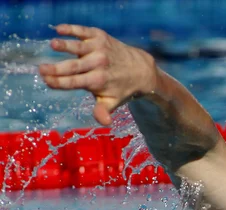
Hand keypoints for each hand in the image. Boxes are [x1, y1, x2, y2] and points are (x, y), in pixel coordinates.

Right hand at [39, 24, 157, 125]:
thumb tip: (105, 122)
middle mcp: (99, 64)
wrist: (141, 69)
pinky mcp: (100, 36)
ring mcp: (99, 49)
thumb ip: (103, 110)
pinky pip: (84, 31)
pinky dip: (72, 29)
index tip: (46, 81)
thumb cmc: (121, 87)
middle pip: (74, 67)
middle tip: (41, 69)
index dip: (60, 82)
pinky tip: (59, 29)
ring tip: (53, 45)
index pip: (75, 82)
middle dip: (57, 68)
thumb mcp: (113, 101)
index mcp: (99, 81)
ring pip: (79, 47)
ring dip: (66, 45)